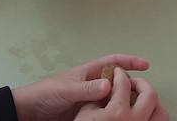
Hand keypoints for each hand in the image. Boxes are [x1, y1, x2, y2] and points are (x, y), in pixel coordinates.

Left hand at [13, 57, 154, 120]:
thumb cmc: (44, 94)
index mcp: (88, 72)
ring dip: (124, 100)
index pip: (113, 62)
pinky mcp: (87, 114)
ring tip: (134, 107)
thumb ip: (86, 88)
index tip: (146, 64)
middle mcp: (91, 84)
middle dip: (131, 84)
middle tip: (142, 92)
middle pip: (117, 80)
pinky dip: (114, 113)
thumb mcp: (66, 89)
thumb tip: (108, 85)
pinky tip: (119, 117)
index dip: (130, 61)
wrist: (30, 112)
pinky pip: (105, 112)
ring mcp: (90, 100)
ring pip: (113, 98)